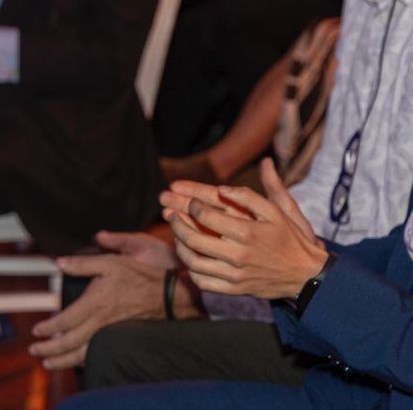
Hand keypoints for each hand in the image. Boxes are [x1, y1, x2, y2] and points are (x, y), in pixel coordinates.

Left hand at [29, 230, 178, 369]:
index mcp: (95, 303)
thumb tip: (59, 262)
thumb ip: (83, 263)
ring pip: (84, 353)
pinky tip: (75, 363)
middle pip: (70, 342)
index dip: (49, 327)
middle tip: (34, 352)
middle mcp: (101, 322)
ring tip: (48, 364)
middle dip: (50, 349)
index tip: (36, 330)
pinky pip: (99, 354)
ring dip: (63, 360)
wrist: (172, 295)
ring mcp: (112, 332)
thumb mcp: (111, 262)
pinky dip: (84, 361)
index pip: (65, 321)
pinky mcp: (121, 337)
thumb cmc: (140, 275)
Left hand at [163, 159, 328, 299]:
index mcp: (247, 233)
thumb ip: (248, 196)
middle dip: (176, 224)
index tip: (192, 202)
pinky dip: (190, 269)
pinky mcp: (234, 290)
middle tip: (171, 215)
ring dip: (179, 246)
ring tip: (177, 235)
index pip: (206, 216)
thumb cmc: (289, 239)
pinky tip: (190, 256)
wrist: (306, 275)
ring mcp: (234, 275)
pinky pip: (202, 281)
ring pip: (192, 262)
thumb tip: (221, 188)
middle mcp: (238, 255)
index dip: (192, 205)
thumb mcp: (276, 211)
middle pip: (193, 239)